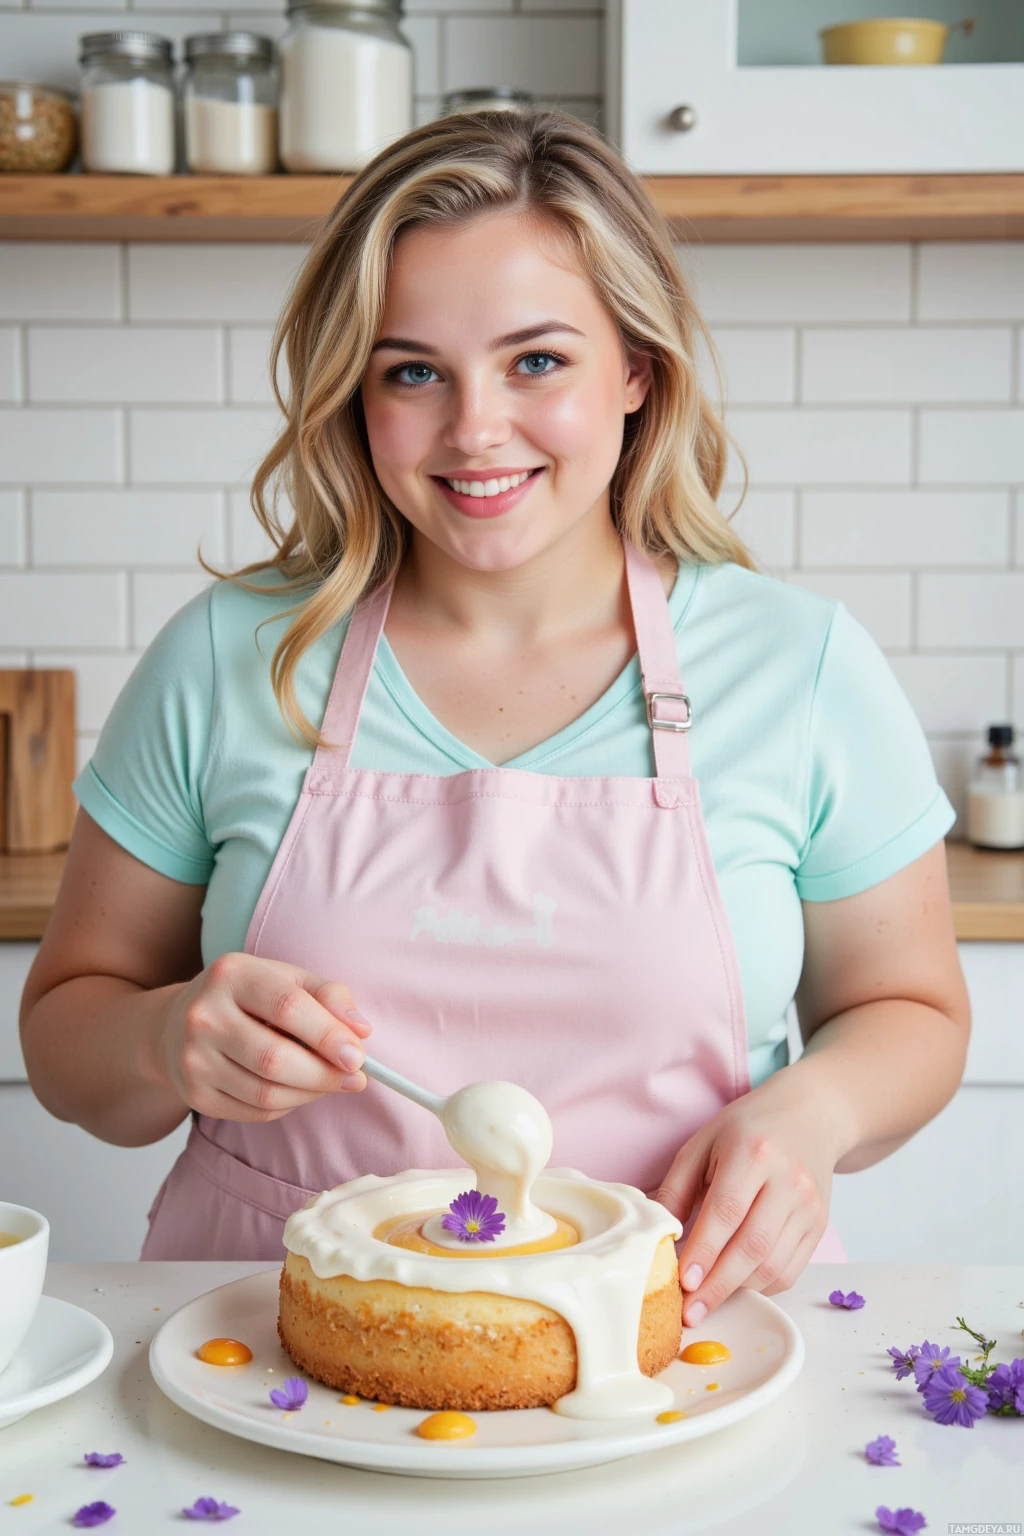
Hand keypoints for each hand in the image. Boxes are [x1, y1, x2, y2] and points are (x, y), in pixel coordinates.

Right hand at [152, 953, 371, 1122]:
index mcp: (232, 974)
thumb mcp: (286, 979)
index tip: (358, 1056)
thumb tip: (361, 1031)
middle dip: (325, 1074)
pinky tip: (295, 1089)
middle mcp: (204, 1015)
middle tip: (355, 1078)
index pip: (287, 1007)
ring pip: (267, 1093)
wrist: (177, 1025)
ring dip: (311, 1093)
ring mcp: (193, 1058)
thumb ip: (328, 995)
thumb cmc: (248, 998)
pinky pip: (255, 1112)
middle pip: (276, 1059)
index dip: (329, 1036)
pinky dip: (287, 1106)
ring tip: (329, 1082)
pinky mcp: (194, 1094)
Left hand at [654, 1071, 839, 1326]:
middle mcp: (788, 1181)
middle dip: (719, 1285)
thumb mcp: (703, 1143)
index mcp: (754, 1152)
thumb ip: (677, 1187)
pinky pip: (791, 1270)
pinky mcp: (819, 1225)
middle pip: (753, 1245)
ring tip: (709, 1300)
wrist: (809, 1116)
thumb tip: (658, 1236)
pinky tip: (738, 1284)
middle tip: (691, 1311)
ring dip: (738, 1289)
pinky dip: (761, 1285)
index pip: (727, 1211)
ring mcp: (809, 1206)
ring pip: (774, 1265)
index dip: (705, 1251)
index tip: (683, 1282)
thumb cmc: (747, 1129)